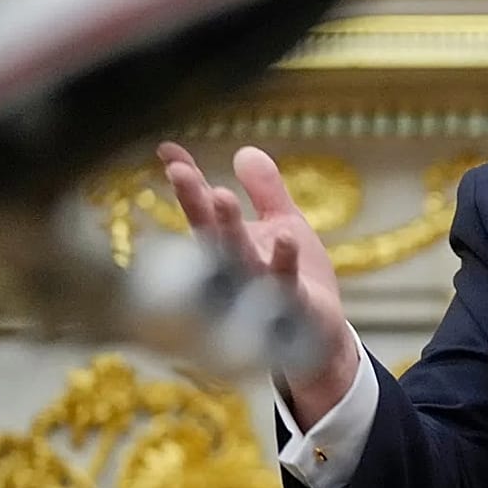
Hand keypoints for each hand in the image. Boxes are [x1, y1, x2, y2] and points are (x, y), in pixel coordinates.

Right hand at [157, 141, 357, 424]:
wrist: (320, 337)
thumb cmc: (296, 280)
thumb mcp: (284, 225)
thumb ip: (266, 191)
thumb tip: (244, 150)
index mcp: (231, 247)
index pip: (204, 212)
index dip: (187, 182)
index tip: (167, 150)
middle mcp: (236, 272)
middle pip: (211, 236)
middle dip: (196, 205)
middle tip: (180, 172)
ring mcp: (260, 293)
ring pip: (240, 261)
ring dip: (228, 232)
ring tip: (221, 197)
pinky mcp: (291, 310)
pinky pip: (284, 286)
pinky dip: (282, 263)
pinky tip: (286, 238)